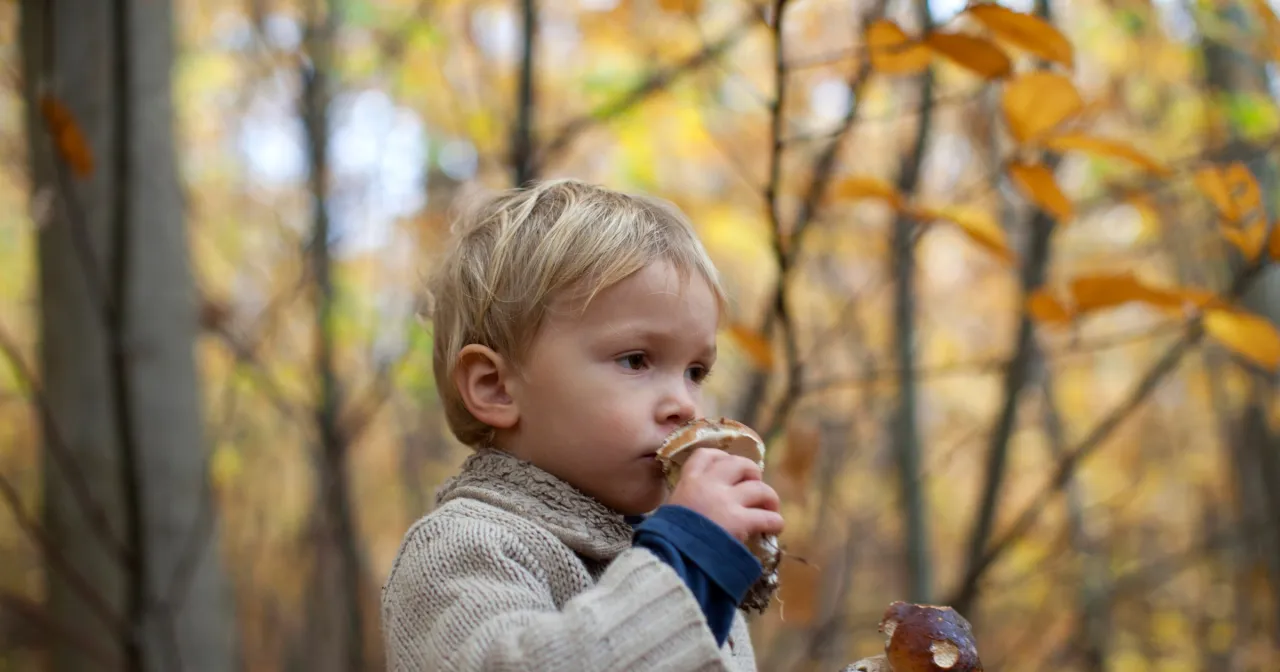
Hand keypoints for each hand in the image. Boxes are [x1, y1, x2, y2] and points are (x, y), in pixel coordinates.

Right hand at [666, 447, 784, 541]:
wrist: (671, 557)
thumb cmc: (667, 538)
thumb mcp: (671, 510)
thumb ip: (687, 502)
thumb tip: (701, 508)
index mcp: (689, 481)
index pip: (706, 455)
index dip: (722, 458)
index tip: (729, 466)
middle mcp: (709, 484)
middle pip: (739, 464)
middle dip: (752, 472)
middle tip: (755, 485)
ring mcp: (726, 501)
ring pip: (760, 488)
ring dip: (769, 498)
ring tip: (770, 508)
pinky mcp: (740, 521)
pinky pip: (768, 517)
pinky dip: (775, 522)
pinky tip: (775, 528)